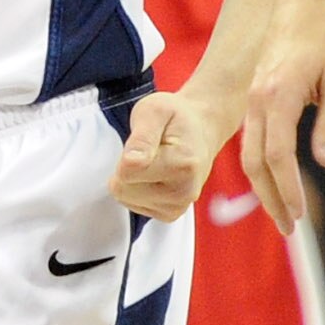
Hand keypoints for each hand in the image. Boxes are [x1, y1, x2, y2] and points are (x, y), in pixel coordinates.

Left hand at [111, 88, 236, 218]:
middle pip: (122, 190)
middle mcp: (184, 192)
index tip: (146, 140)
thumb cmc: (176, 118)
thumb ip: (142, 136)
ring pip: (125, 198)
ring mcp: (178, 206)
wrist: (202, 129)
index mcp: (183, 165)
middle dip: (127, 168)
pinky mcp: (170, 214)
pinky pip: (132, 205)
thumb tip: (130, 162)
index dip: (127, 153)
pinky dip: (137, 190)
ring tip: (155, 161)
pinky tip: (155, 175)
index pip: (125, 172)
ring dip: (132, 179)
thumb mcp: (155, 110)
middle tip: (149, 151)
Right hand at [245, 0, 324, 234]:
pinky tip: (276, 185)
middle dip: (271, 199)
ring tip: (284, 215)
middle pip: (256, 163)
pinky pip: (252, 141)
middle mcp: (257, 100)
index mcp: (277, 95)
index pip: (278, 156)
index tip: (299, 215)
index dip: (287, 189)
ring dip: (265, 188)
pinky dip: (262, 167)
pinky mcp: (255, 99)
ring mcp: (252, 100)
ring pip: (249, 154)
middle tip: (290, 230)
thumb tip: (324, 165)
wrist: (305, 2)